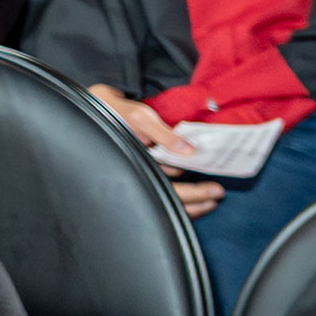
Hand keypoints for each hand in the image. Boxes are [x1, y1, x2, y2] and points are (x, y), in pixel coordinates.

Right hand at [90, 84, 224, 217]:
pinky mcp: (138, 175)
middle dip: (197, 201)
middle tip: (217, 195)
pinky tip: (191, 201)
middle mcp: (138, 176)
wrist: (98, 110)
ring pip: (165, 202)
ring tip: (210, 202)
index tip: (215, 191)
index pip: (172, 189)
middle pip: (171, 199)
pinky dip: (178, 201)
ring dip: (190, 205)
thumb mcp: (142, 118)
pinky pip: (160, 197)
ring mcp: (138, 178)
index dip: (196, 193)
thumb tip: (189, 151)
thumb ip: (165, 135)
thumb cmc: (119, 114)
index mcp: (140, 164)